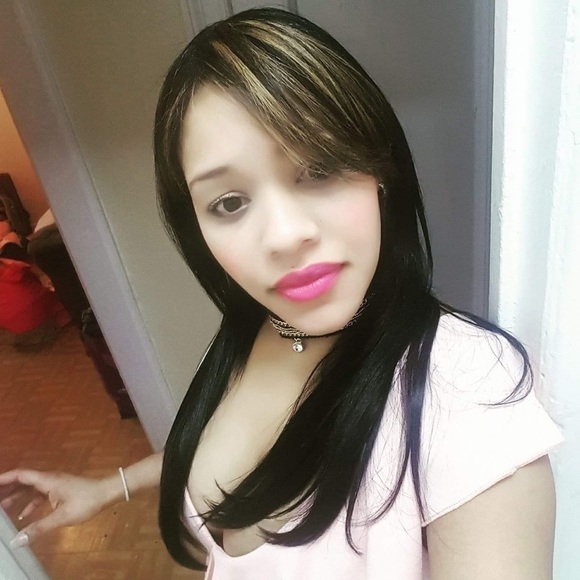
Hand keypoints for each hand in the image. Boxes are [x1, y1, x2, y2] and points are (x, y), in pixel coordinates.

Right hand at [0, 469, 115, 547]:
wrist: (107, 493)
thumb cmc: (86, 501)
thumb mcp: (62, 517)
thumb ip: (39, 528)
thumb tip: (16, 540)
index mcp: (48, 480)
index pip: (21, 475)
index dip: (4, 478)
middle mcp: (49, 479)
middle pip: (23, 481)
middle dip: (7, 488)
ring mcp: (55, 485)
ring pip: (31, 488)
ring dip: (17, 497)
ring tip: (2, 508)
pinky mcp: (60, 491)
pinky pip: (40, 495)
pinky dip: (30, 503)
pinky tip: (24, 516)